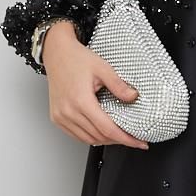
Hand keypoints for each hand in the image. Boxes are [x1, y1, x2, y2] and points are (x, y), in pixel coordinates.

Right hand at [41, 20, 147, 149]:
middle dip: (118, 140)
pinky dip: (91, 137)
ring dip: (105, 140)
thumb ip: (118, 85)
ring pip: (88, 139)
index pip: (108, 129)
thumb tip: (133, 97)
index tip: (139, 142)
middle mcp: (68, 111)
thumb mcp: (102, 68)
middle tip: (132, 138)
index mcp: (81, 101)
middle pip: (99, 137)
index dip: (126, 139)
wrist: (57, 53)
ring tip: (118, 136)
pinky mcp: (57, 118)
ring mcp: (61, 117)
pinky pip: (76, 136)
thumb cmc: (76, 59)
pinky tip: (101, 132)